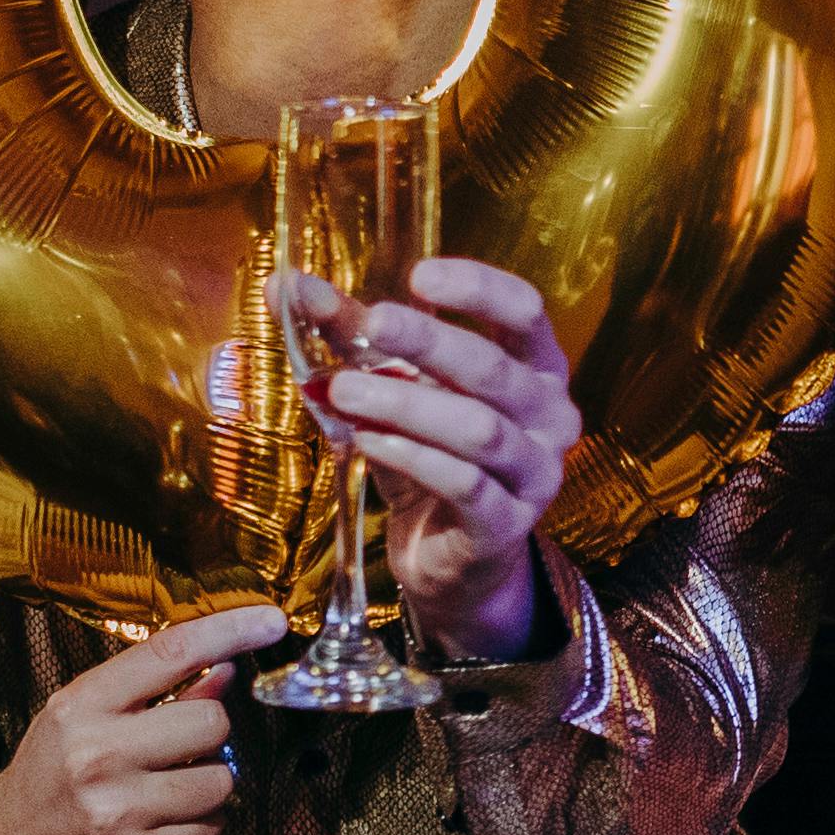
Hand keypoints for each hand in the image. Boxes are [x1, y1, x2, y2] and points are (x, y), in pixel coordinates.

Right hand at [0, 602, 284, 834]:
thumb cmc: (50, 778)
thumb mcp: (81, 719)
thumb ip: (148, 693)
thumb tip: (226, 669)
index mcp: (81, 708)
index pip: (169, 653)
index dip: (230, 631)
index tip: (271, 621)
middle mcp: (99, 758)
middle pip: (213, 723)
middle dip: (209, 734)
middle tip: (178, 747)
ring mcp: (122, 815)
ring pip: (221, 780)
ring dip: (206, 784)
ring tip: (165, 792)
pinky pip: (211, 830)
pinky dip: (196, 827)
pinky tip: (158, 826)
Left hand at [284, 255, 576, 664]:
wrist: (450, 557)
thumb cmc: (430, 454)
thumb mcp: (393, 386)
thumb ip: (351, 336)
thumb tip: (285, 285)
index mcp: (535, 367)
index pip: (525, 312)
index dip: (479, 289)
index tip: (419, 276)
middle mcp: (549, 416)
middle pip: (494, 368)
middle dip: (430, 342)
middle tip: (372, 323)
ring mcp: (534, 473)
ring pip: (478, 429)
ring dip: (406, 405)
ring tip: (343, 391)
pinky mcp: (507, 525)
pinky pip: (464, 484)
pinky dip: (412, 458)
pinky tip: (368, 441)